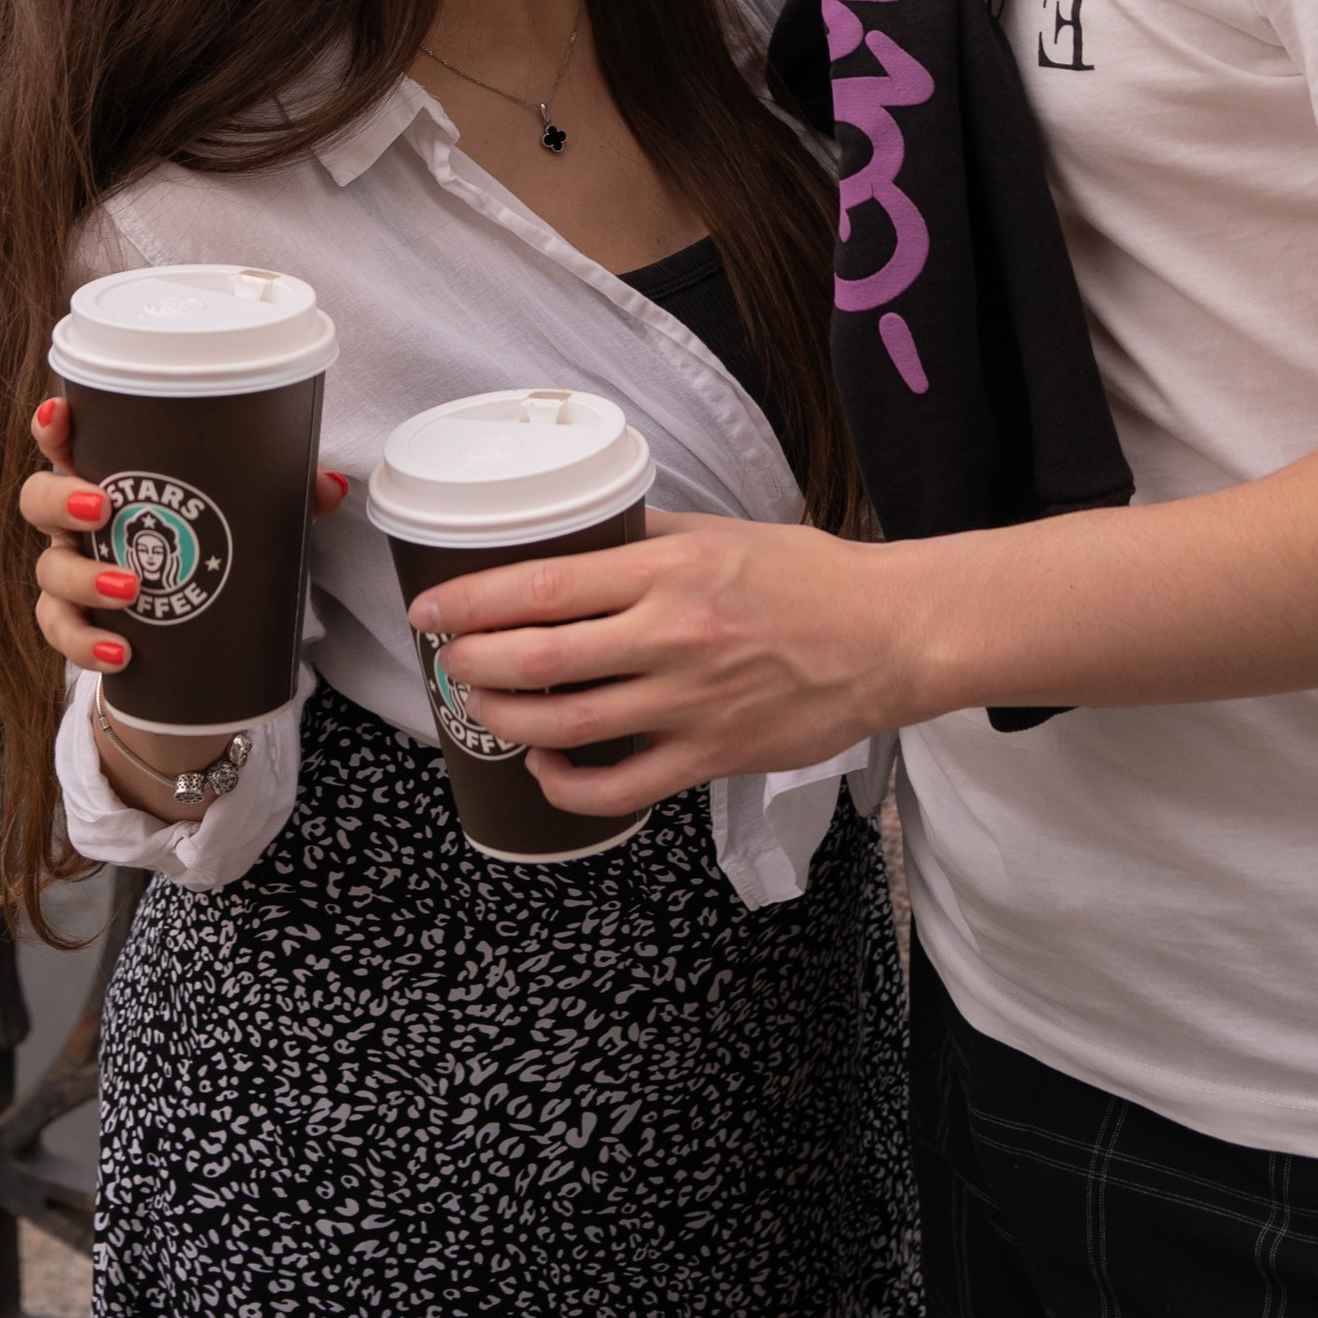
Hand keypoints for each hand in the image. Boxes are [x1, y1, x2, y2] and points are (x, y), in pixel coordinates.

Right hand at [22, 397, 349, 687]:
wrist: (186, 638)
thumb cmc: (206, 545)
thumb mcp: (244, 515)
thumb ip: (281, 495)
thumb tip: (331, 486)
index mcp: (108, 476)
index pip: (66, 439)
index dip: (53, 424)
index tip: (60, 413)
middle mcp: (77, 522)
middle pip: (37, 500)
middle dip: (60, 500)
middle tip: (103, 507)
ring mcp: (69, 573)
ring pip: (48, 570)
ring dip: (83, 578)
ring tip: (131, 589)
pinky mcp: (77, 625)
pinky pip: (61, 633)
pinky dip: (86, 644)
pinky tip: (121, 653)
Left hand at [410, 507, 908, 821]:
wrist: (886, 636)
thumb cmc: (807, 579)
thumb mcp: (722, 532)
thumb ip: (648, 536)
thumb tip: (582, 531)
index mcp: (669, 570)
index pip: (544, 586)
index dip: (472, 600)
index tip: (431, 609)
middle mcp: (672, 636)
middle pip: (541, 657)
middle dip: (473, 663)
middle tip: (447, 661)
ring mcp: (690, 703)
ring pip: (568, 725)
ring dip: (507, 721)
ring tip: (480, 709)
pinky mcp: (711, 756)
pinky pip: (621, 786)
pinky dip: (568, 785)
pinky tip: (544, 768)